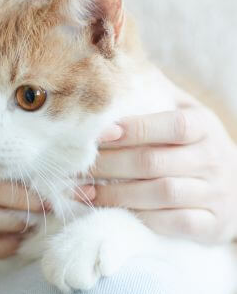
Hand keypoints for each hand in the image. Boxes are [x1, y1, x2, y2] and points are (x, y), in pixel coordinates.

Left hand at [88, 88, 236, 242]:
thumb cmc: (196, 144)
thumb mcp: (186, 112)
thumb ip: (158, 93)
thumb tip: (117, 69)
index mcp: (205, 126)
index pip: (172, 125)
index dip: (135, 129)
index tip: (99, 135)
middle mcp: (213, 159)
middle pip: (155, 162)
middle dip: (111, 165)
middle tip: (78, 166)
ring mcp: (214, 193)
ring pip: (161, 194)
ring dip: (117, 194)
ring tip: (85, 191)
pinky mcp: (211, 224)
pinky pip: (173, 224)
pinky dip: (140, 218)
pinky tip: (113, 211)